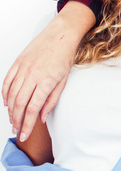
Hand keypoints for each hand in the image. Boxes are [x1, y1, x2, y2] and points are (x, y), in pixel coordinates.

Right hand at [3, 2, 94, 141]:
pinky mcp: (18, 62)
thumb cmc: (64, 57)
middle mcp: (32, 75)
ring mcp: (23, 68)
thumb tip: (40, 117)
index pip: (32, 109)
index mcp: (46, 81)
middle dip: (17, 120)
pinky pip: (7, 81)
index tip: (24, 135)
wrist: (60, 35)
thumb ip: (51, 100)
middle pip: (19, 104)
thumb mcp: (63, 81)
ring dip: (10, 109)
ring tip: (12, 120)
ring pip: (11, 93)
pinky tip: (7, 103)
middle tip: (17, 131)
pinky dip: (5, 93)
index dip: (27, 124)